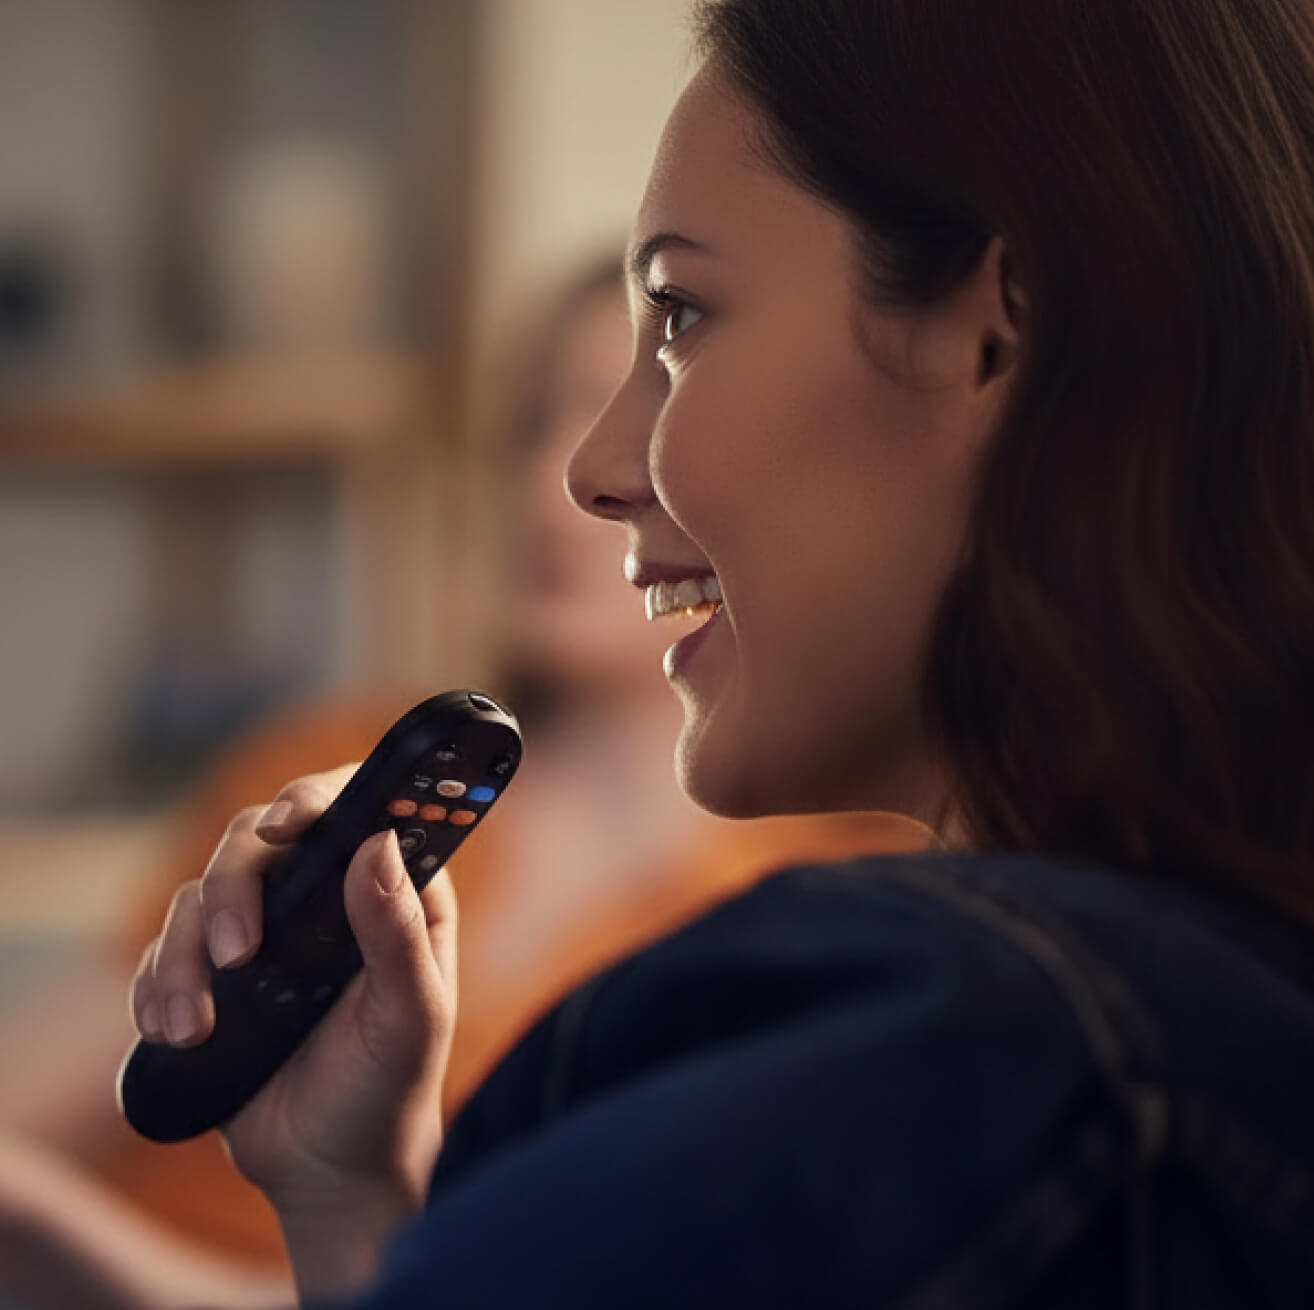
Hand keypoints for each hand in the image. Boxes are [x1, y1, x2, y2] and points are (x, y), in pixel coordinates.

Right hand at [129, 766, 457, 1296]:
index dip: (314, 799)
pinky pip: (163, 952)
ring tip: (195, 1023)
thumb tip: (378, 842)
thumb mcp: (412, 1015)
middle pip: (257, 841)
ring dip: (185, 951)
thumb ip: (398, 932)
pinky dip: (156, 985)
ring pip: (199, 893)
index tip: (286, 823)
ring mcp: (263, 933)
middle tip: (240, 954)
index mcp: (387, 891)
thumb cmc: (390, 1085)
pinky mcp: (211, 976)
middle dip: (236, 888)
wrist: (332, 1170)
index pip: (349, 811)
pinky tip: (173, 1032)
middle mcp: (322, 898)